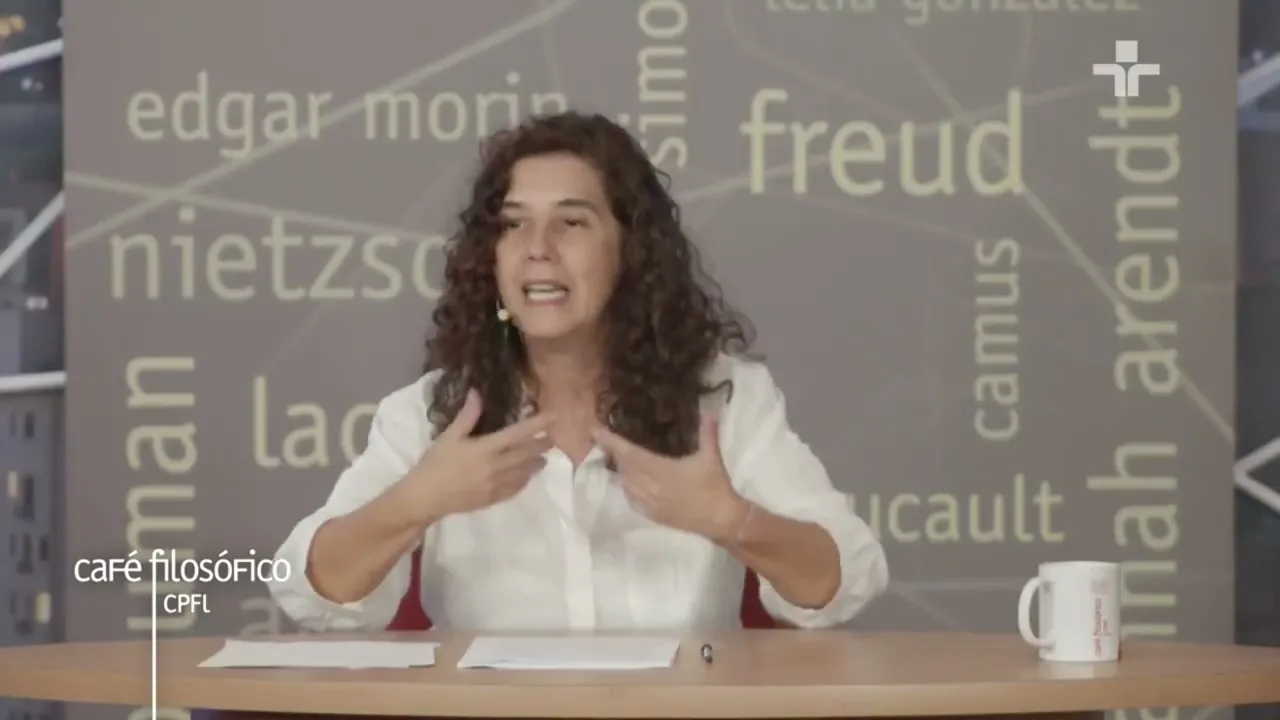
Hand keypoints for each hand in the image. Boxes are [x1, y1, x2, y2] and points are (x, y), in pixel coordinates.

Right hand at [407, 389, 554, 520]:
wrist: (426, 497)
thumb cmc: (435, 463)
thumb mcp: (449, 436)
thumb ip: (467, 416)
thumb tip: (477, 393)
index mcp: (486, 448)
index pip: (519, 434)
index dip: (537, 425)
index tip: (553, 417)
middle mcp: (496, 466)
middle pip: (527, 454)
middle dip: (542, 446)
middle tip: (553, 439)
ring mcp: (497, 484)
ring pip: (524, 473)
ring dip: (536, 464)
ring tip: (544, 458)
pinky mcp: (493, 499)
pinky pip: (515, 489)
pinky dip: (524, 481)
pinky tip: (526, 477)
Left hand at [592, 413, 747, 541]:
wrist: (721, 520)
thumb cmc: (715, 486)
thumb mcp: (711, 456)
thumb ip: (708, 431)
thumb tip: (710, 407)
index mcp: (661, 469)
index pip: (629, 452)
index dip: (610, 441)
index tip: (594, 431)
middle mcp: (651, 486)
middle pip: (624, 467)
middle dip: (613, 453)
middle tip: (605, 440)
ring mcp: (650, 503)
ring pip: (626, 485)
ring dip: (620, 471)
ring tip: (617, 459)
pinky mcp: (654, 515)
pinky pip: (633, 500)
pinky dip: (628, 489)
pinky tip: (630, 483)